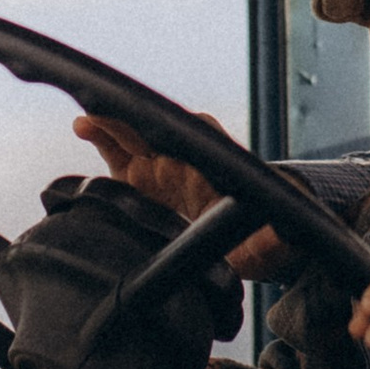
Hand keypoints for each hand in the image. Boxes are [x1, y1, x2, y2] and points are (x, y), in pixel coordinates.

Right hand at [71, 111, 281, 274]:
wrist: (247, 240)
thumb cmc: (261, 238)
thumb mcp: (271, 245)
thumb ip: (275, 241)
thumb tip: (286, 239)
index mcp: (221, 171)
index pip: (204, 147)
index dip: (183, 146)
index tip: (164, 149)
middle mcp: (190, 160)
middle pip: (163, 137)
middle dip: (138, 131)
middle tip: (107, 127)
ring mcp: (164, 166)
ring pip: (138, 139)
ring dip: (115, 128)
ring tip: (86, 123)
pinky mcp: (144, 178)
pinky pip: (120, 153)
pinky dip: (103, 139)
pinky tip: (83, 127)